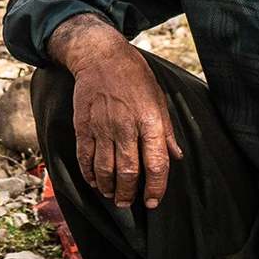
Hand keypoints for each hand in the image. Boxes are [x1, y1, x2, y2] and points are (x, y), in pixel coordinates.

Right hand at [51, 17, 181, 208]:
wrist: (100, 55)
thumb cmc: (134, 76)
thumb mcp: (158, 99)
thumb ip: (166, 131)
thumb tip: (175, 156)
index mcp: (150, 120)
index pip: (156, 164)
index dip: (156, 188)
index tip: (152, 202)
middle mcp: (126, 125)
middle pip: (128, 171)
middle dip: (128, 193)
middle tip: (127, 202)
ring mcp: (102, 126)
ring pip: (105, 168)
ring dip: (108, 187)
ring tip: (112, 195)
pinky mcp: (83, 124)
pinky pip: (85, 156)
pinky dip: (89, 173)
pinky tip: (95, 181)